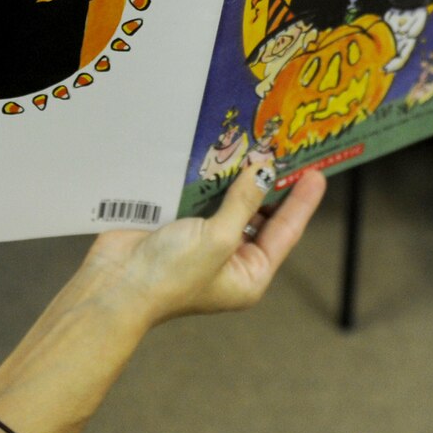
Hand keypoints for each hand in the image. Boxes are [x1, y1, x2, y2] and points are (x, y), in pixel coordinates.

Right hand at [78, 153, 325, 327]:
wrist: (115, 285)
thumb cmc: (170, 276)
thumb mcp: (219, 239)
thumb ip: (244, 203)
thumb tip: (264, 171)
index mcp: (248, 275)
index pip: (285, 233)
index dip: (301, 202)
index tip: (317, 173)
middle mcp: (230, 260)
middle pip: (260, 217)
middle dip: (270, 187)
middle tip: (286, 152)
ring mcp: (203, 242)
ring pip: (231, 204)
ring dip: (240, 179)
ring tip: (258, 148)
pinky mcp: (179, 226)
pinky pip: (204, 198)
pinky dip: (211, 179)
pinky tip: (219, 155)